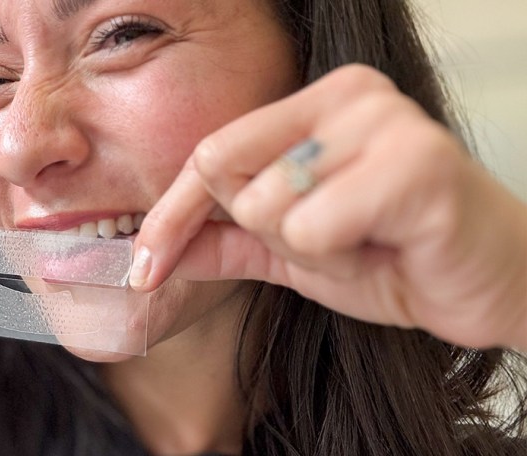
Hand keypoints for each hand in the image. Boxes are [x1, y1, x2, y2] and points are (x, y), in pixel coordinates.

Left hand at [131, 65, 526, 349]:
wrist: (487, 288)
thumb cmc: (394, 256)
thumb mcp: (290, 250)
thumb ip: (224, 241)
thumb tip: (151, 256)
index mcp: (315, 103)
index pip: (209, 153)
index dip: (171, 216)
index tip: (145, 269)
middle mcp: (349, 96)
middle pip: (227, 173)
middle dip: (265, 232)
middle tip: (331, 241)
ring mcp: (386, 122)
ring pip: (269, 205)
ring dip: (309, 252)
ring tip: (365, 243)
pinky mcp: (419, 164)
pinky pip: (314, 225)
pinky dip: (338, 260)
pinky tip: (387, 249)